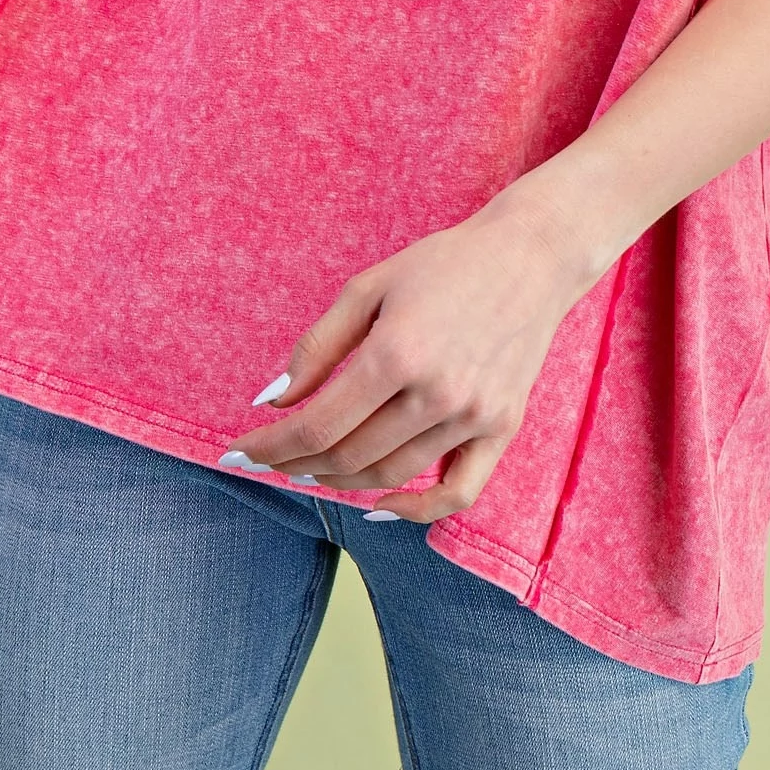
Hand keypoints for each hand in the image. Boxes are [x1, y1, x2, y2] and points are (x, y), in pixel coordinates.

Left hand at [218, 188, 595, 522]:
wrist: (530, 256)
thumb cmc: (442, 264)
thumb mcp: (369, 287)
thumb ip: (317, 346)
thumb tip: (273, 401)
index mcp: (396, 352)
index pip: (317, 425)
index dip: (271, 446)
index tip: (239, 453)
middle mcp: (436, 393)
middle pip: (348, 457)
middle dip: (296, 465)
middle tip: (270, 461)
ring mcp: (474, 416)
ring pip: (391, 476)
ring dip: (340, 483)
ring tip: (310, 472)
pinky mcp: (502, 428)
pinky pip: (456, 493)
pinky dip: (415, 512)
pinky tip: (379, 505)